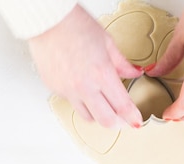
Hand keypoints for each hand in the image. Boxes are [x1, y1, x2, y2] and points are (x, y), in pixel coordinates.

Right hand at [28, 5, 142, 128]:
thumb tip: (134, 72)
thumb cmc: (74, 24)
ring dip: (98, 114)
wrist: (47, 20)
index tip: (136, 121)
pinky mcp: (55, 89)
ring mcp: (67, 90)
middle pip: (106, 120)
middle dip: (117, 123)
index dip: (132, 117)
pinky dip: (80, 100)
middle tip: (122, 119)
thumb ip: (122, 63)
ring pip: (87, 117)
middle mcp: (84, 86)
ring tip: (103, 105)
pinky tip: (83, 88)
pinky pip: (71, 103)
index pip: (122, 106)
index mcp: (101, 73)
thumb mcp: (107, 42)